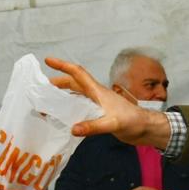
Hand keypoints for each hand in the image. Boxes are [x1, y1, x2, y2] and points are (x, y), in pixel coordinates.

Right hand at [45, 58, 172, 147]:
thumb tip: (73, 129)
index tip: (48, 60)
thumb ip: (94, 126)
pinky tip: (65, 117)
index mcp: (98, 92)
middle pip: (74, 83)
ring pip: (77, 95)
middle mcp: (96, 95)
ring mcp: (99, 104)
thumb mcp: (113, 123)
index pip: (78, 74)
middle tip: (42, 88)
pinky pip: (81, 107)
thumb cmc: (133, 121)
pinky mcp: (101, 113)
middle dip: (58, 82)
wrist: (146, 128)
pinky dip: (71, 108)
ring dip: (63, 96)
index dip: (63, 65)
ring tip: (49, 103)